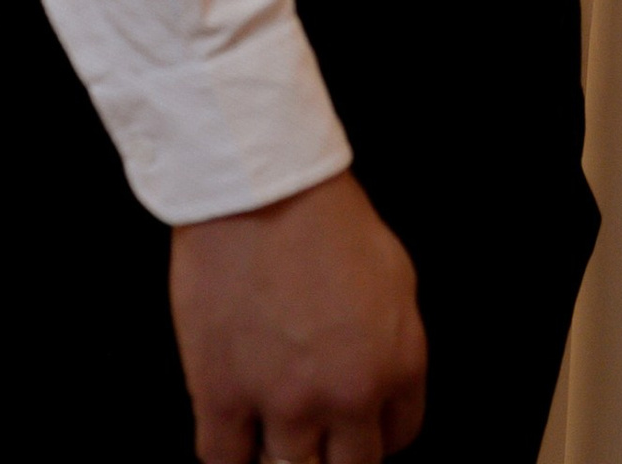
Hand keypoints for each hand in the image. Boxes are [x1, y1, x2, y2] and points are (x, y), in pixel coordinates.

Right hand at [170, 170, 425, 463]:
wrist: (262, 185)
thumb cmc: (327, 216)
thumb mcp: (396, 274)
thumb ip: (395, 343)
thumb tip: (382, 388)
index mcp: (397, 364)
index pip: (398, 439)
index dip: (374, 435)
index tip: (354, 427)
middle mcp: (347, 395)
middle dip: (334, 457)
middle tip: (316, 436)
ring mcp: (283, 402)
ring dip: (283, 458)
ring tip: (275, 430)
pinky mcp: (223, 397)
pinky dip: (230, 456)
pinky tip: (233, 434)